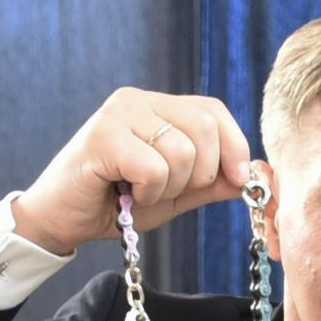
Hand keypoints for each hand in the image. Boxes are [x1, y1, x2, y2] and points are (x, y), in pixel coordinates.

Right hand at [10, 88, 252, 255]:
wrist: (64, 220)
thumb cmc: (117, 203)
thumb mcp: (176, 193)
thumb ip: (213, 182)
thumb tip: (257, 175)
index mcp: (158, 106)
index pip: (214, 111)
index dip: (234, 147)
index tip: (236, 181)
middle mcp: (139, 100)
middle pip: (205, 128)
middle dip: (201, 173)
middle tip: (170, 191)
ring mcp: (119, 113)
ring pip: (182, 152)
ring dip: (169, 188)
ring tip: (140, 192)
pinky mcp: (103, 136)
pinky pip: (154, 167)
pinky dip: (148, 192)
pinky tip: (127, 194)